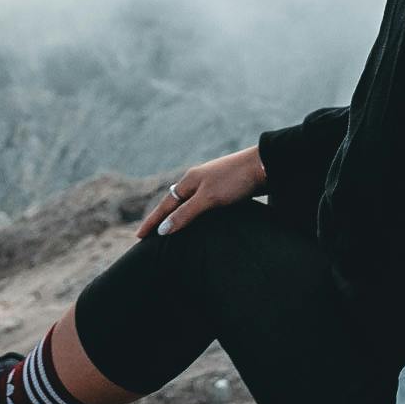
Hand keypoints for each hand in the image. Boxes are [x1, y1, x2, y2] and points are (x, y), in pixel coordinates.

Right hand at [135, 144, 266, 239]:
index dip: (152, 222)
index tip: (139, 237)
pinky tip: (198, 221)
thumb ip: (186, 214)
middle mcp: (197, 181)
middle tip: (149, 235)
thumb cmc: (235, 181)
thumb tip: (163, 229)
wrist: (265, 166)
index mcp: (189, 181)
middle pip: (173, 203)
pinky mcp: (224, 189)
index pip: (164, 206)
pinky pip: (201, 205)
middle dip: (161, 219)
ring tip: (169, 231)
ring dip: (177, 216)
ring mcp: (210, 184)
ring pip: (187, 203)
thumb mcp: (208, 199)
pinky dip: (193, 214)